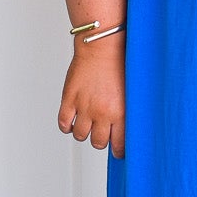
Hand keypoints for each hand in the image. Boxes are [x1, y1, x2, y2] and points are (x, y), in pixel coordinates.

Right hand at [58, 38, 124, 153]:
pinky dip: (67, 126)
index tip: (118, 150)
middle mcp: (102, 113)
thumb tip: (129, 128)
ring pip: (81, 135)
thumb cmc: (120, 63)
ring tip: (88, 124)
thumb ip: (130, 111)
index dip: (118, 151)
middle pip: (98, 143)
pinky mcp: (69, 99)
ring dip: (84, 133)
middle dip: (101, 141)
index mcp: (121, 113)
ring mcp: (84, 107)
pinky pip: (64, 123)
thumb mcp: (133, 91)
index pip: (119, 145)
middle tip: (103, 134)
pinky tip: (73, 121)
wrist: (101, 45)